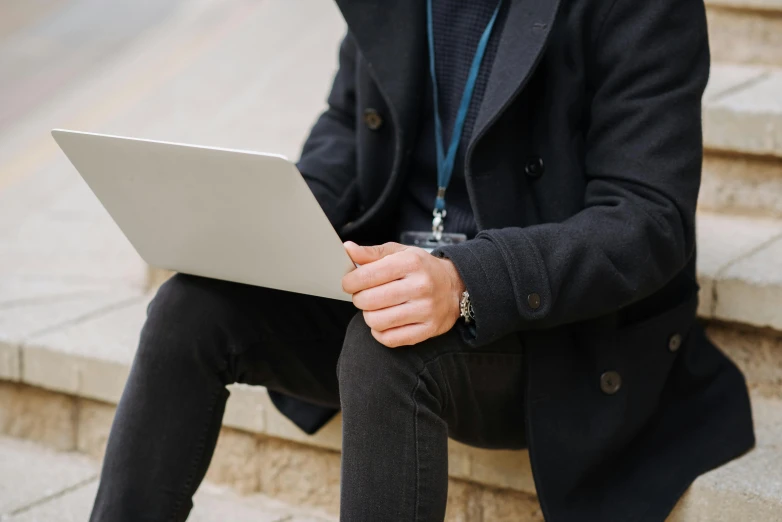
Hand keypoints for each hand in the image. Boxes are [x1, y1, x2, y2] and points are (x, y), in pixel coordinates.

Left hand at [342, 241, 465, 347]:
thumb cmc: (421, 268)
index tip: (349, 283)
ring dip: (369, 316)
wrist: (455, 286)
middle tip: (363, 295)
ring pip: (377, 322)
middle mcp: (420, 286)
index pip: (366, 276)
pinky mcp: (428, 329)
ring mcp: (426, 310)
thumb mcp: (399, 253)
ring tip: (376, 308)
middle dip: (359, 299)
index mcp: (411, 263)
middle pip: (369, 301)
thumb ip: (372, 253)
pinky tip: (385, 322)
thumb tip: (347, 249)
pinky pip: (390, 339)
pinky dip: (380, 332)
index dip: (350, 282)